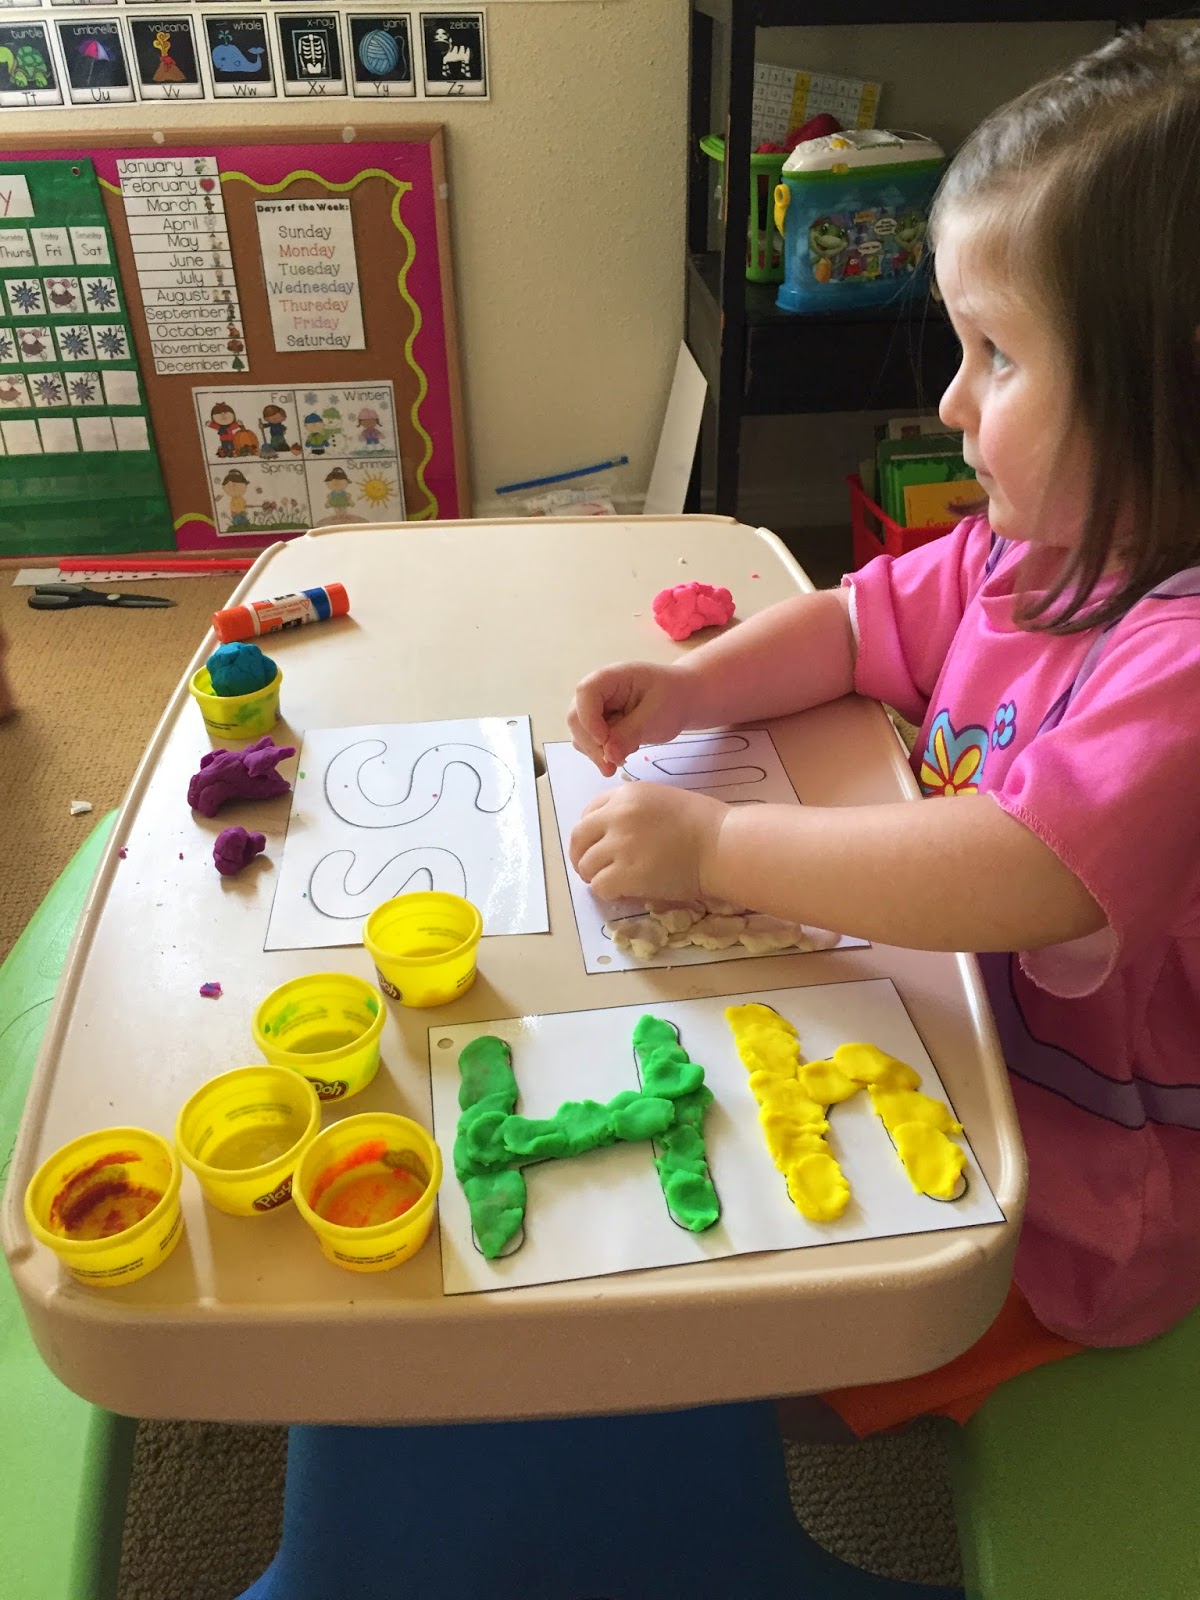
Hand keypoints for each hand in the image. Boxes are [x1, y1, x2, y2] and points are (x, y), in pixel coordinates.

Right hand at [567, 662, 693, 775]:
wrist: (681, 700)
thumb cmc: (672, 699)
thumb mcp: (656, 716)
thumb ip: (630, 734)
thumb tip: (608, 755)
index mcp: (611, 678)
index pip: (586, 693)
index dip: (589, 718)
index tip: (604, 742)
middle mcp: (598, 692)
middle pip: (577, 717)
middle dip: (592, 744)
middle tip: (612, 767)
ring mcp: (596, 709)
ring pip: (580, 734)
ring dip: (596, 752)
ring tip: (622, 760)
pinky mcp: (599, 725)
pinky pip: (590, 743)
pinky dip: (602, 754)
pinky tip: (622, 754)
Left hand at [569, 782, 725, 903]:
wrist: (722, 844)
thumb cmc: (704, 823)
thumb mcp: (662, 800)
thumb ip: (633, 811)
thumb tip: (612, 833)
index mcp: (626, 794)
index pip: (589, 811)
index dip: (589, 832)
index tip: (594, 844)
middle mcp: (617, 816)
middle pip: (579, 837)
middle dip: (580, 855)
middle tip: (589, 870)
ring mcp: (619, 845)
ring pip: (586, 864)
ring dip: (594, 876)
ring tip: (609, 882)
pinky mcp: (625, 873)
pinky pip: (600, 886)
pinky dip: (606, 892)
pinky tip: (621, 892)